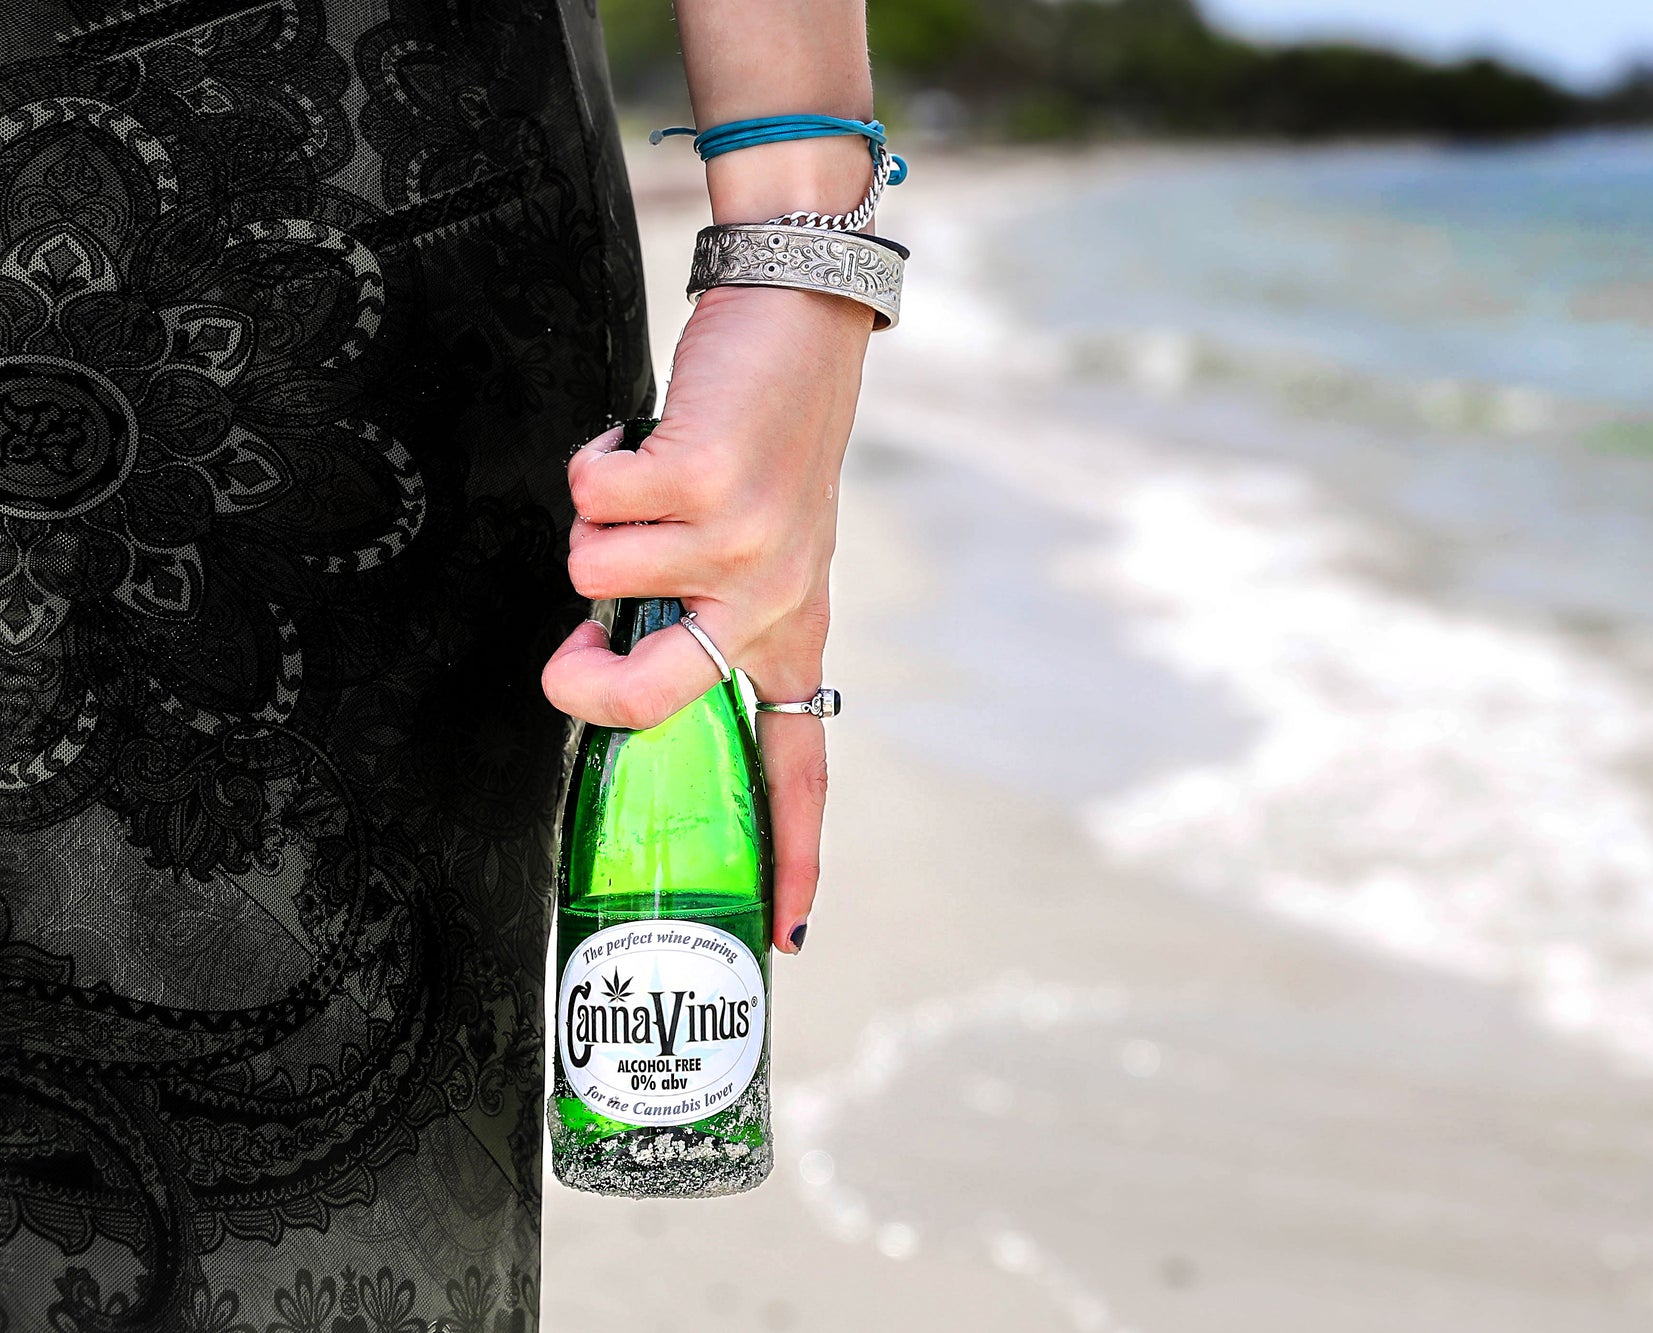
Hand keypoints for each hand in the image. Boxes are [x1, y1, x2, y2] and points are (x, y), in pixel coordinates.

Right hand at [543, 284, 872, 953]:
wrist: (801, 323)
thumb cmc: (765, 435)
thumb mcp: (763, 541)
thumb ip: (704, 610)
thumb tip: (601, 664)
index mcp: (795, 626)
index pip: (799, 764)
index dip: (789, 854)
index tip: (781, 939)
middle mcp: (775, 597)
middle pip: (651, 698)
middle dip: (582, 682)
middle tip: (570, 657)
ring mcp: (743, 542)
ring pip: (593, 572)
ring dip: (601, 516)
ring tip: (656, 476)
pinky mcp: (706, 478)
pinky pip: (592, 497)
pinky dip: (599, 458)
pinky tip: (650, 435)